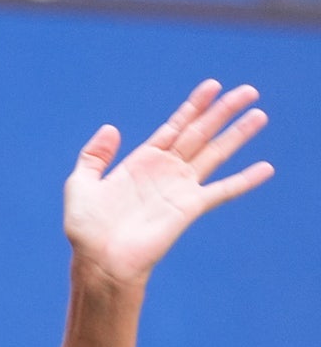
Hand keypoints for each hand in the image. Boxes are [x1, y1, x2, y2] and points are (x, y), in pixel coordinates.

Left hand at [63, 79, 273, 285]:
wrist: (99, 260)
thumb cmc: (86, 228)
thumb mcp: (81, 183)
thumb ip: (94, 155)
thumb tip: (111, 127)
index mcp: (141, 162)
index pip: (174, 127)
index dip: (193, 106)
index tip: (213, 86)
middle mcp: (165, 172)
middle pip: (200, 134)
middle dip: (222, 111)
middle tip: (248, 91)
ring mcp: (179, 189)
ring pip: (214, 154)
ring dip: (237, 135)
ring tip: (259, 114)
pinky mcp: (188, 208)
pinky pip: (222, 191)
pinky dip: (244, 180)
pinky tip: (265, 168)